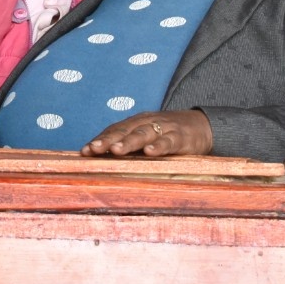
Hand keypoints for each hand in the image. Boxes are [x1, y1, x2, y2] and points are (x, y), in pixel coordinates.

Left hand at [80, 110, 212, 157]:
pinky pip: (168, 141)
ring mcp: (164, 128)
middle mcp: (146, 122)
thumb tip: (101, 161)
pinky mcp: (181, 137)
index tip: (84, 151)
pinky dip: (159, 146)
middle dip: (107, 140)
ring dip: (128, 142)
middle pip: (124, 130)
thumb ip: (128, 147)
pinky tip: (150, 152)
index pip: (114, 130)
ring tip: (116, 150)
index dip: (99, 139)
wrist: (201, 126)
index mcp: (135, 123)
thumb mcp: (146, 137)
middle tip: (93, 149)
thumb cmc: (166, 135)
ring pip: (143, 134)